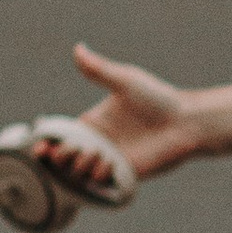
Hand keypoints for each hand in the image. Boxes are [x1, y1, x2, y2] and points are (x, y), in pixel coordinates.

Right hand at [38, 46, 198, 185]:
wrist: (187, 121)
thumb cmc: (159, 98)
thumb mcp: (126, 81)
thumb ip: (99, 70)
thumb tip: (78, 48)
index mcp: (90, 124)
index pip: (57, 138)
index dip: (44, 146)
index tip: (42, 146)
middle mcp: (96, 144)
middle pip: (62, 161)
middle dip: (62, 158)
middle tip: (78, 149)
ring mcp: (109, 161)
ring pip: (78, 175)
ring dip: (80, 168)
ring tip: (98, 155)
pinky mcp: (124, 175)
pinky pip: (100, 184)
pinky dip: (98, 176)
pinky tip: (110, 163)